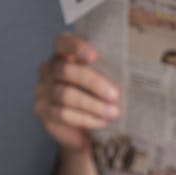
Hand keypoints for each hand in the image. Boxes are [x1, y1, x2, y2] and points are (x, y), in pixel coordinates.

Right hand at [34, 32, 119, 150]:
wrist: (83, 132)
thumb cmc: (97, 99)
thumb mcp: (103, 81)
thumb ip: (107, 69)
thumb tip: (133, 63)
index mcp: (62, 55)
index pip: (62, 42)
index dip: (76, 46)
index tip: (94, 56)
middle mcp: (48, 69)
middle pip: (67, 71)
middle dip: (94, 83)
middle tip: (115, 95)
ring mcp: (42, 90)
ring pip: (66, 94)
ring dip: (93, 105)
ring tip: (113, 112)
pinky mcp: (42, 111)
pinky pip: (63, 113)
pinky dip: (85, 119)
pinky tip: (102, 122)